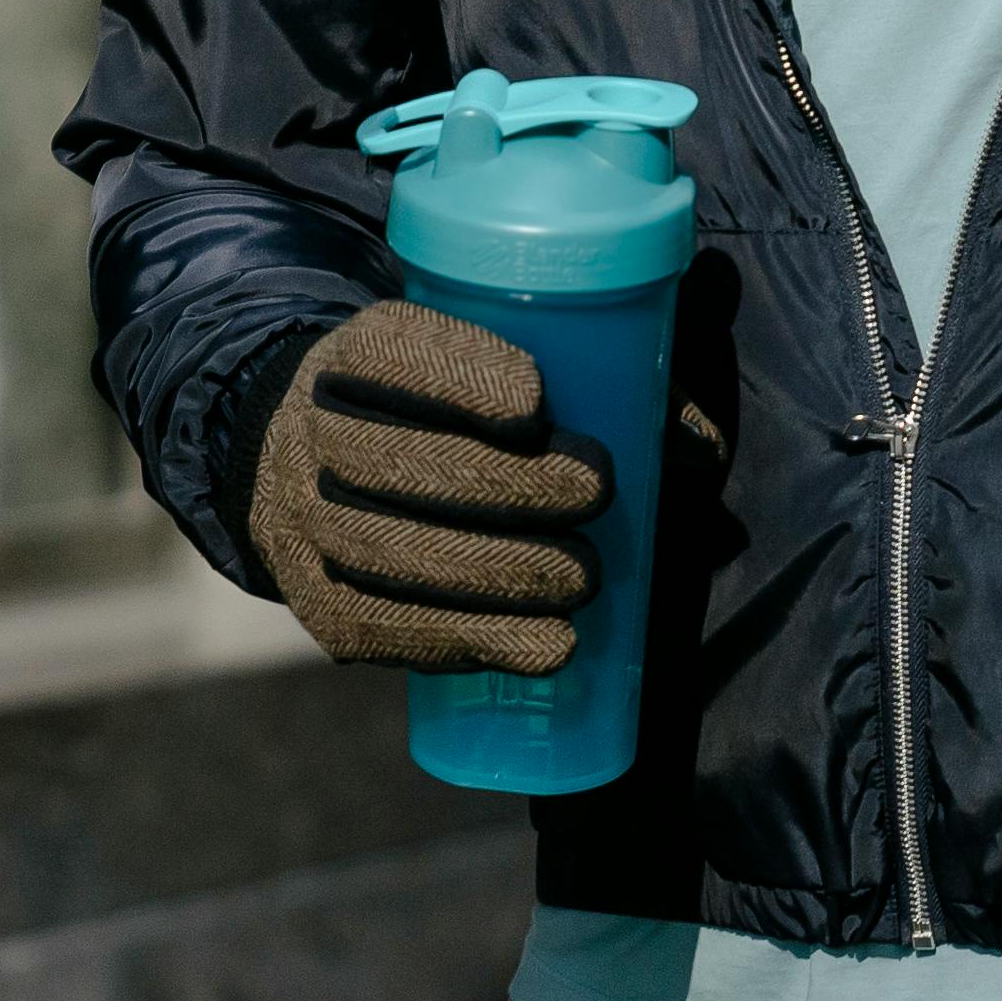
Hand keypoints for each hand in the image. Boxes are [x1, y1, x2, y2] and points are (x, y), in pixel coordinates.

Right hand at [249, 303, 613, 672]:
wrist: (315, 464)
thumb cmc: (443, 413)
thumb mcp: (492, 365)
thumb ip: (599, 384)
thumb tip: (699, 445)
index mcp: (358, 355)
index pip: (391, 355)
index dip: (459, 381)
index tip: (536, 407)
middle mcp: (314, 431)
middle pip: (394, 461)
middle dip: (502, 484)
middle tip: (593, 494)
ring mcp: (302, 521)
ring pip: (386, 553)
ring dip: (496, 574)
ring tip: (584, 580)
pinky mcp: (314, 601)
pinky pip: (379, 627)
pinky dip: (467, 640)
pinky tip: (542, 645)